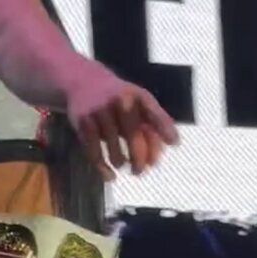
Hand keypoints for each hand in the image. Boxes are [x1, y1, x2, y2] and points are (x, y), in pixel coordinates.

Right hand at [68, 67, 178, 181]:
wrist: (82, 81)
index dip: (164, 128)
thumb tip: (172, 144)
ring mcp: (100, 112)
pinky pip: (94, 151)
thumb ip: (155, 119)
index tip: (174, 144)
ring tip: (124, 166)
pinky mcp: (83, 123)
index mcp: (136, 95)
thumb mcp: (138, 99)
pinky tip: (110, 176)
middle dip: (139, 157)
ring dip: (121, 162)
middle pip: (133, 136)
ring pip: (114, 147)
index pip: (153, 113)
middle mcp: (119, 102)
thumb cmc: (117, 96)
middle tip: (141, 171)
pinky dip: (103, 167)